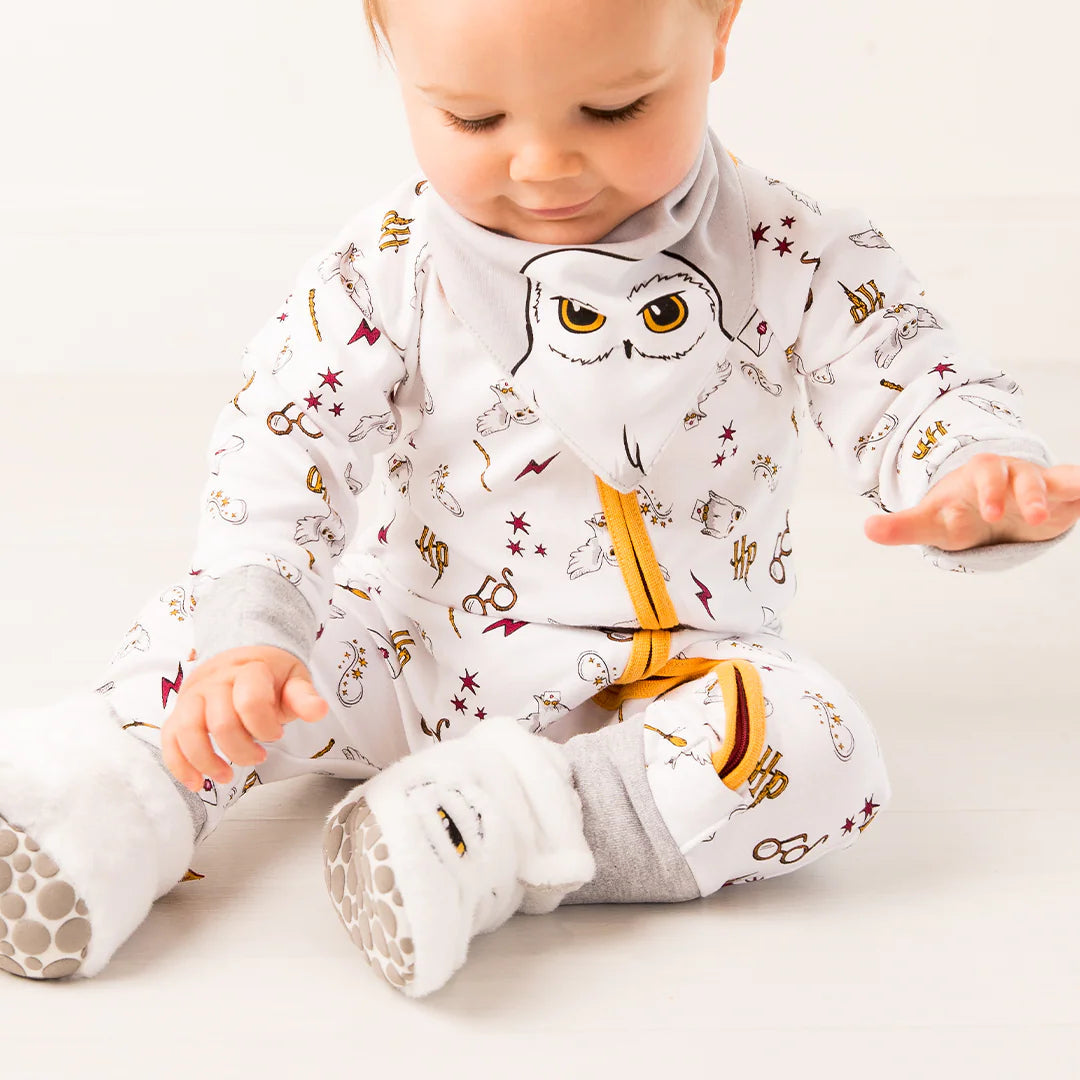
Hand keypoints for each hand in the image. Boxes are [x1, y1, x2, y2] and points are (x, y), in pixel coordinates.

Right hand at [162, 645, 328, 790]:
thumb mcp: (294, 678)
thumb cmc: (269, 674)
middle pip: (220, 722)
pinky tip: (196, 782)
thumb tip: (318, 711)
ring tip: (226, 776)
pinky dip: (179, 765)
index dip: (265, 727)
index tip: (276, 734)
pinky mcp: (178, 712)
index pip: (251, 702)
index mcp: (248, 670)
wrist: (239, 654)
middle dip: (241, 749)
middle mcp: (215, 682)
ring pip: (187, 731)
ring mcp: (193, 696)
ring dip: (207, 761)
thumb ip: (303, 696)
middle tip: (259, 757)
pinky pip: (169, 739)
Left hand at [864, 453, 1079, 550]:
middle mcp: (1011, 476)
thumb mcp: (933, 522)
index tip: (982, 515)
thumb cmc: (960, 512)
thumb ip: (902, 527)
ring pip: (1054, 480)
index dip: (985, 492)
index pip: (981, 477)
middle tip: (1026, 518)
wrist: (990, 509)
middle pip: (1020, 477)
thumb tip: (867, 530)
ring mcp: (1038, 484)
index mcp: (978, 477)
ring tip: (1063, 508)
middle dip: (1024, 494)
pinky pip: (1075, 486)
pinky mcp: (1062, 495)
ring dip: (1061, 490)